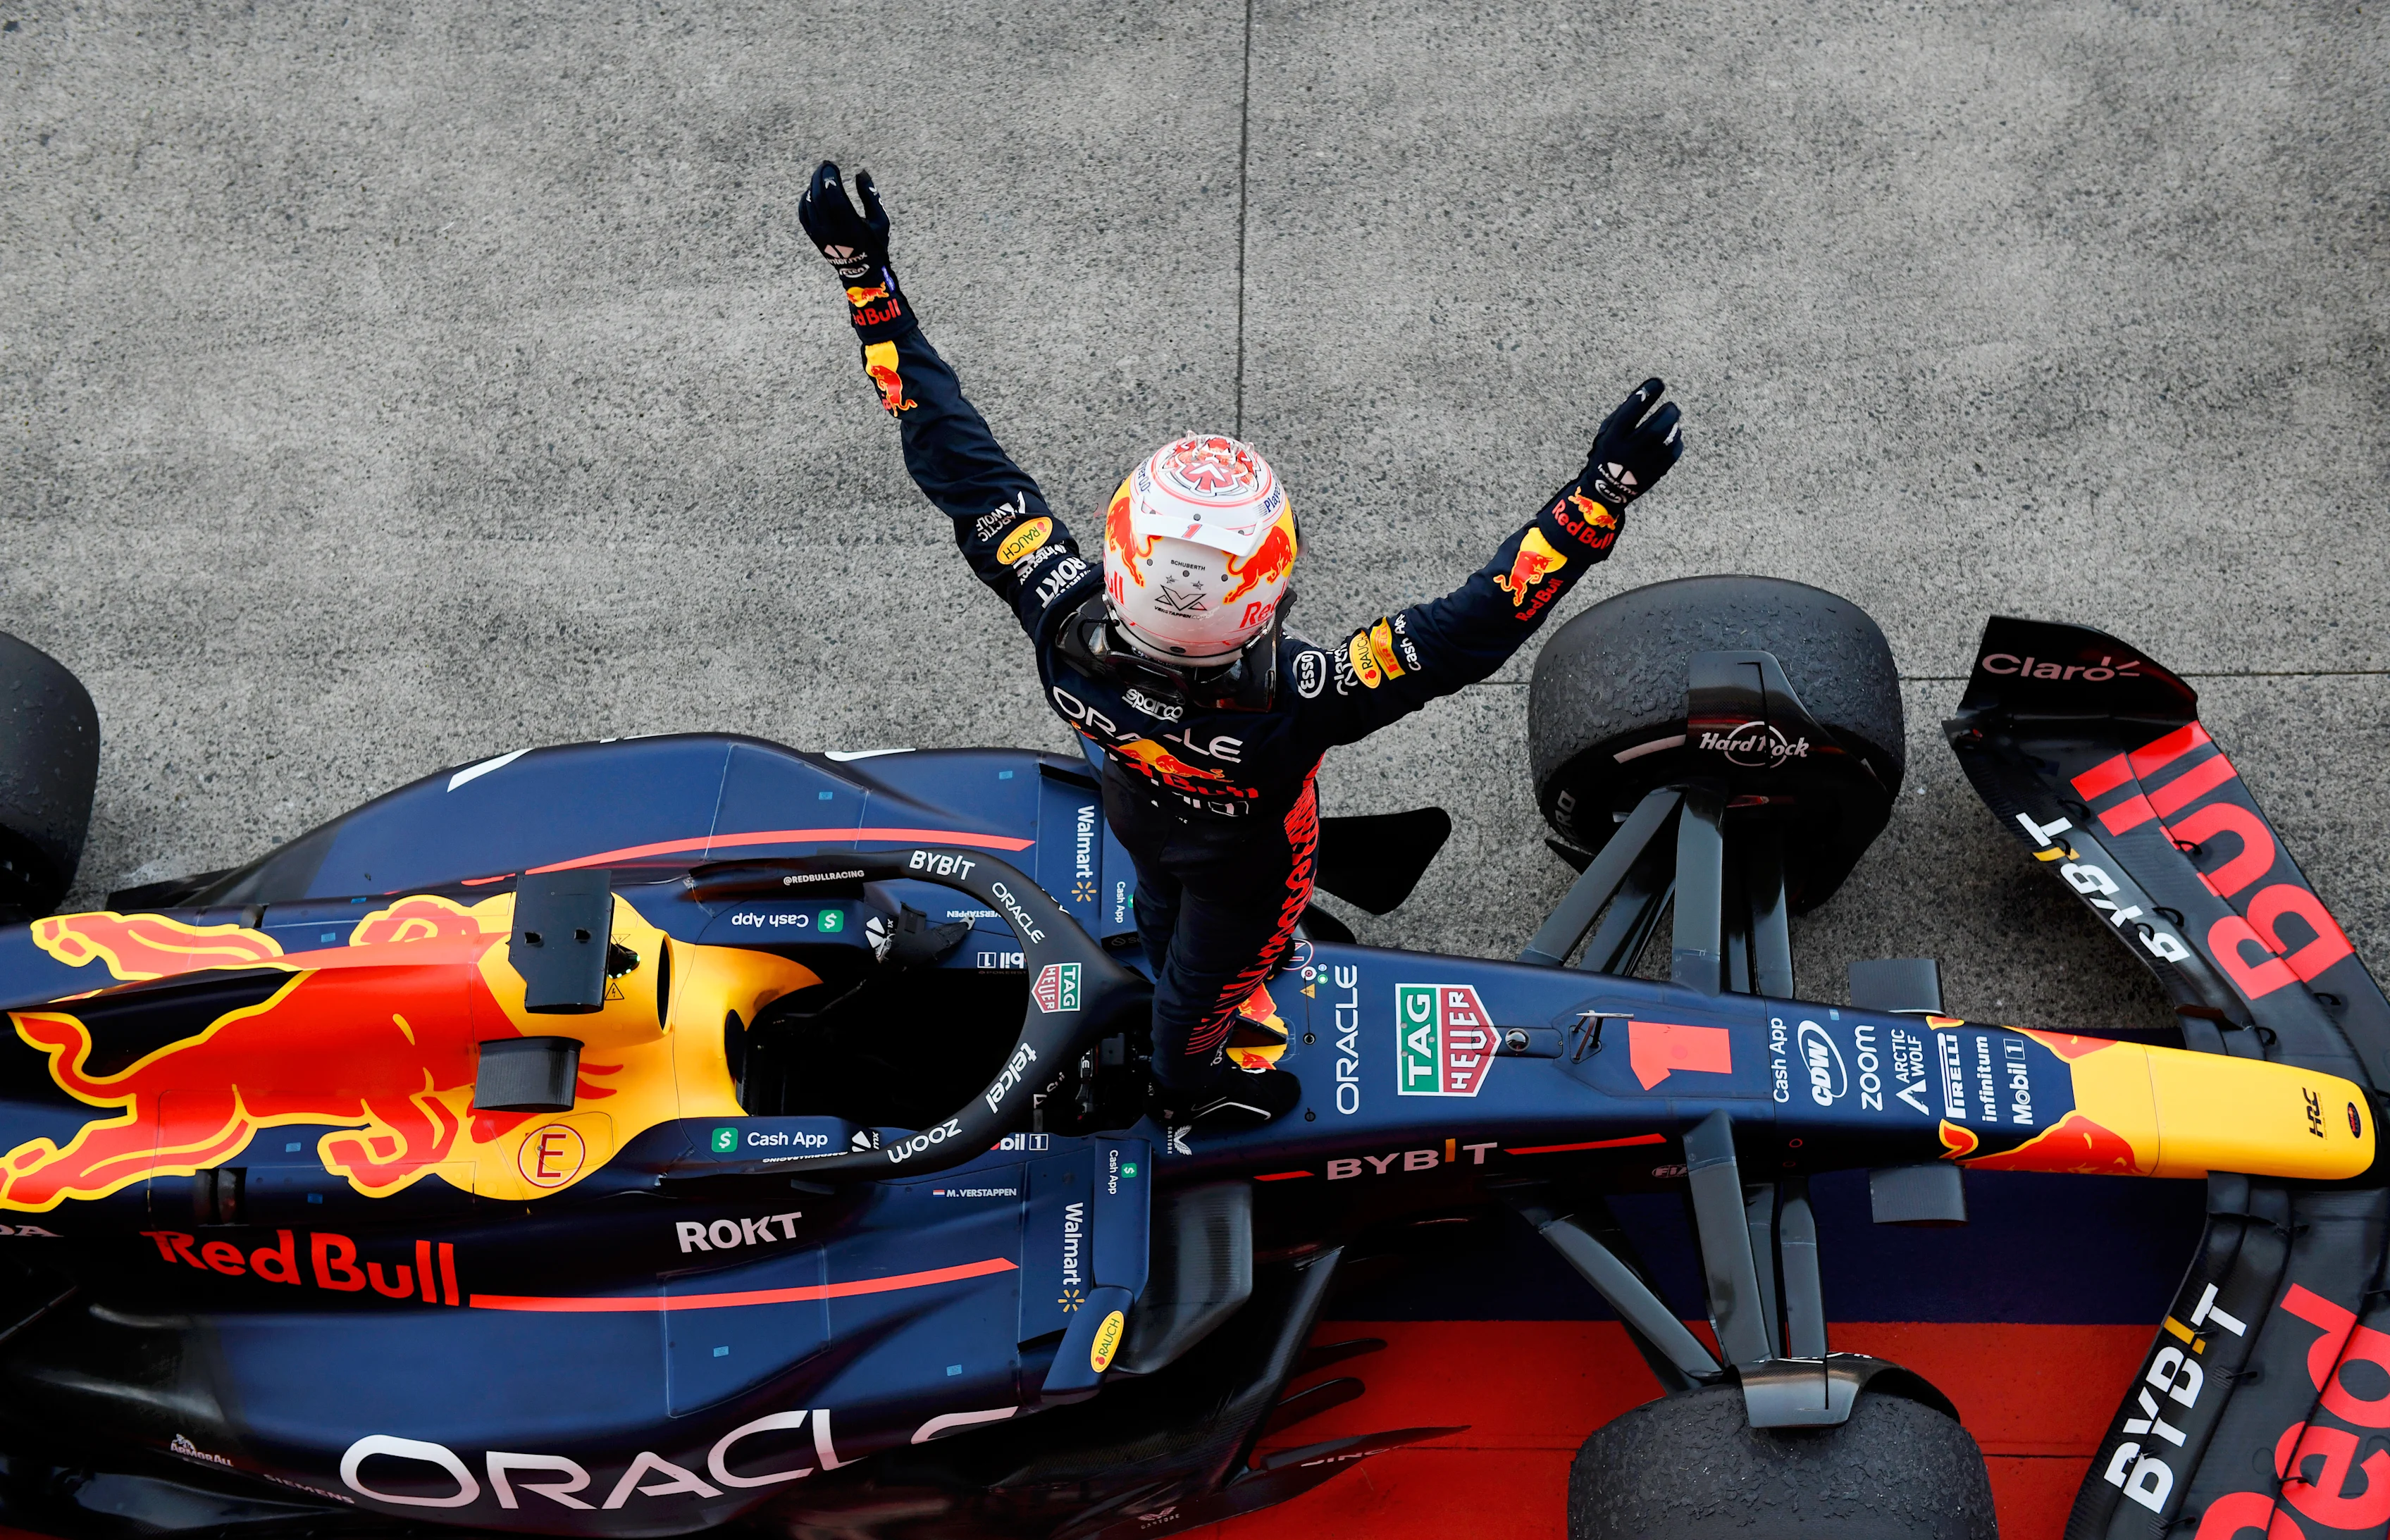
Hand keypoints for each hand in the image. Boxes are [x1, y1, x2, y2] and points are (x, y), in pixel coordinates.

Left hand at [798, 160, 890, 281]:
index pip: (834, 196)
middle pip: (819, 196)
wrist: (861, 271)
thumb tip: (860, 172)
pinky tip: (812, 190)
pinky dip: (806, 198)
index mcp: (850, 227)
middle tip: (826, 165)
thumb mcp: (881, 221)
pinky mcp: (813, 236)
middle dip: (821, 177)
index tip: (833, 166)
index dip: (831, 178)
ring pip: (810, 203)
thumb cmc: (874, 244)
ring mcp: (819, 234)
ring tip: (821, 174)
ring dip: (813, 185)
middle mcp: (831, 230)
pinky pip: (803, 213)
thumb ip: (871, 196)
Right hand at [1581, 377, 1682, 509]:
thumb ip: (1624, 413)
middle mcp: (1627, 451)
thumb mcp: (1607, 432)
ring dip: (1674, 426)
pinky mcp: (1654, 473)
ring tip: (1674, 421)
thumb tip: (1647, 392)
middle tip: (1672, 406)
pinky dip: (1677, 442)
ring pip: (1667, 441)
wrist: (1607, 489)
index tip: (1658, 383)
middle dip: (1668, 413)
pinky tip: (1674, 436)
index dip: (1646, 394)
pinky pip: (1672, 454)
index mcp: (1612, 437)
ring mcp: (1642, 464)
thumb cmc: (1608, 452)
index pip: (1631, 411)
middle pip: (1656, 428)